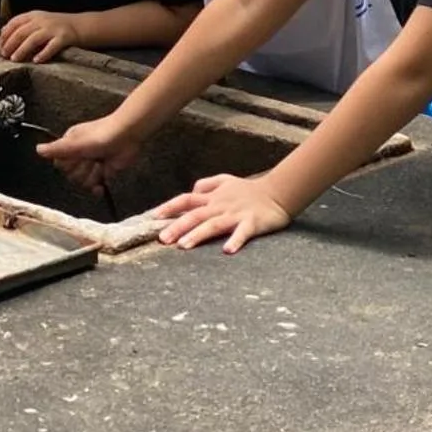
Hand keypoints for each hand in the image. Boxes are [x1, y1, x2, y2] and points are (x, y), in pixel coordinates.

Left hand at [0, 9, 79, 63]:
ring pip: (33, 39)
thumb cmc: (59, 26)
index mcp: (35, 15)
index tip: (0, 45)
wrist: (83, 25)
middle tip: (4, 54)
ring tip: (15, 59)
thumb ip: (24, 26)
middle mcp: (43, 20)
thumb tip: (3, 33)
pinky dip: (43, 54)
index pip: (15, 22)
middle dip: (11, 44)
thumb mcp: (40, 21)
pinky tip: (36, 61)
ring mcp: (54, 28)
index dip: (6, 34)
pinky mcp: (64, 37)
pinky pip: (52, 46)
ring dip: (22, 49)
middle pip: (22, 31)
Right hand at [36, 114, 142, 195]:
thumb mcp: (76, 142)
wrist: (127, 136)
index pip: (60, 165)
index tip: (76, 157)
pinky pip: (95, 186)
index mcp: (69, 145)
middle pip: (71, 176)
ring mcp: (92, 164)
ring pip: (83, 182)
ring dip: (93, 175)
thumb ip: (57, 149)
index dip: (68, 165)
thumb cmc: (101, 134)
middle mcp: (79, 155)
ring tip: (100, 163)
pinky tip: (101, 185)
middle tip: (91, 158)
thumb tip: (38, 150)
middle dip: (82, 169)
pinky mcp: (104, 172)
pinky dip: (98, 187)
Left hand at [151, 174, 291, 254]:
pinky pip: (243, 232)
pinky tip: (227, 251)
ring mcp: (236, 214)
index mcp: (213, 197)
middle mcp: (221, 205)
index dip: (170, 207)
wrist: (278, 192)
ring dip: (198, 234)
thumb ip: (206, 185)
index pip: (186, 199)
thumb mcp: (225, 180)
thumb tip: (190, 191)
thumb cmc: (249, 190)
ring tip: (184, 246)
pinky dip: (235, 241)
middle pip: (195, 215)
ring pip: (214, 224)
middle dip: (178, 226)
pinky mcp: (252, 222)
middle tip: (162, 239)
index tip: (154, 217)